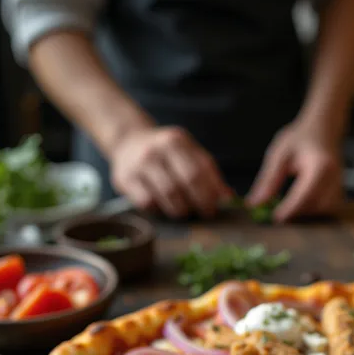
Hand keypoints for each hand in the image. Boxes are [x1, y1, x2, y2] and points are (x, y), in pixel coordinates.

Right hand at [110, 125, 232, 217]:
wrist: (128, 142)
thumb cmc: (166, 152)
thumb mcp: (188, 152)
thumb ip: (208, 171)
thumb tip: (228, 198)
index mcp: (176, 141)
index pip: (200, 170)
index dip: (212, 192)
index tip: (218, 206)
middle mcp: (157, 150)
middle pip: (186, 182)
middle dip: (200, 202)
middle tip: (206, 213)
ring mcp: (139, 164)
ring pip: (168, 195)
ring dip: (181, 209)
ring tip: (185, 211)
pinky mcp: (125, 180)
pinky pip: (148, 203)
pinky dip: (159, 210)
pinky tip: (163, 207)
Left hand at [247, 122, 343, 221]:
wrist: (324, 128)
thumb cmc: (301, 138)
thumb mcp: (280, 154)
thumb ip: (268, 180)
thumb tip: (255, 204)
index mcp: (320, 165)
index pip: (304, 194)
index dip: (289, 209)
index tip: (274, 218)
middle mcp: (334, 176)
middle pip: (316, 206)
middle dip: (297, 213)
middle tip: (278, 214)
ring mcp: (340, 184)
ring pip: (324, 210)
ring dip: (306, 214)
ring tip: (289, 208)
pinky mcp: (340, 190)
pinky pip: (329, 208)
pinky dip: (314, 210)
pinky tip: (301, 205)